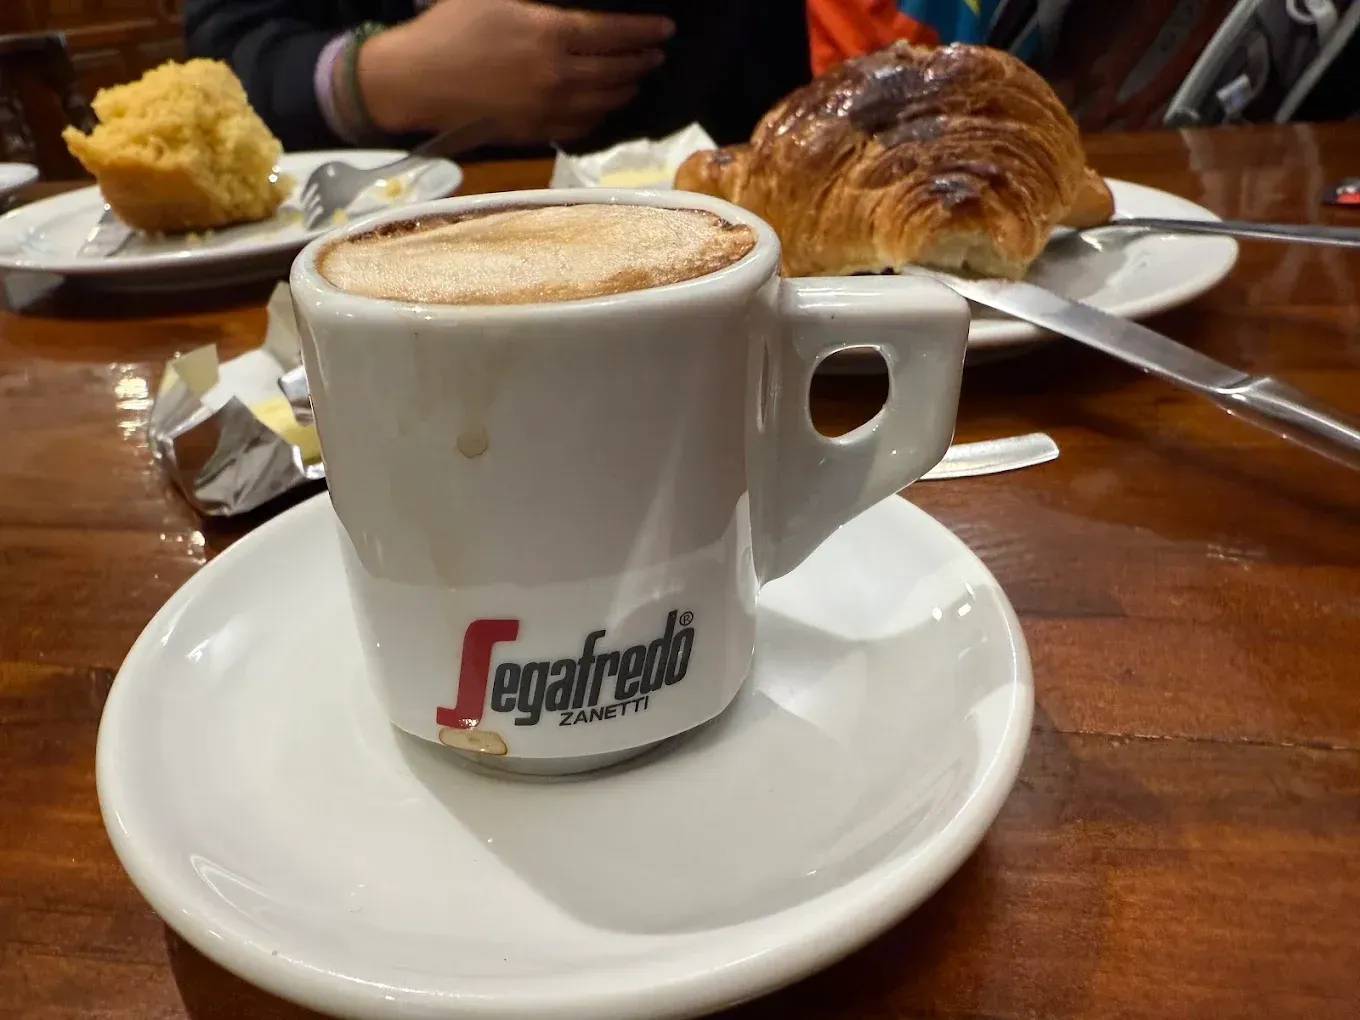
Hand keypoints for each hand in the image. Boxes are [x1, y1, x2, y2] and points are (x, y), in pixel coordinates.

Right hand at [357, 0, 673, 144]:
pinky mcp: (535, 131)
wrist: (417, 79)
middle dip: (642, 62)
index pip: (615, 34)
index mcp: (552, 34)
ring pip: (604, 103)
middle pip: (617, 72)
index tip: (665, 29)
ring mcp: (548, 108)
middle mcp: (559, 75)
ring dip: (627, 90)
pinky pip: (580, 127)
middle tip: (656, 55)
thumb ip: (543, 0)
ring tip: (638, 80)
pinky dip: (600, 117)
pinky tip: (605, 108)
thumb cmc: (450, 26)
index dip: (644, 32)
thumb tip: (570, 6)